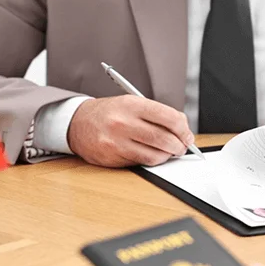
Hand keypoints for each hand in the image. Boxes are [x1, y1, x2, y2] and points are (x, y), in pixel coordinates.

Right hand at [68, 96, 193, 166]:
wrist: (77, 123)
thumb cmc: (109, 113)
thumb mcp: (131, 103)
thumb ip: (156, 113)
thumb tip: (183, 129)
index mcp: (131, 104)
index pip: (169, 117)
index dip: (184, 129)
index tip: (187, 135)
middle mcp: (123, 122)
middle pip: (164, 139)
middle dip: (179, 146)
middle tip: (182, 147)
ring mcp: (116, 142)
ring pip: (155, 155)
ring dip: (167, 156)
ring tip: (168, 152)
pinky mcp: (112, 157)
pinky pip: (141, 163)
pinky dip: (151, 160)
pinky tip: (152, 155)